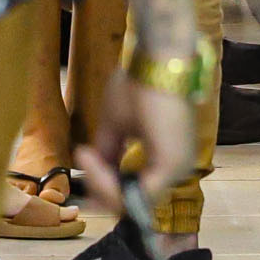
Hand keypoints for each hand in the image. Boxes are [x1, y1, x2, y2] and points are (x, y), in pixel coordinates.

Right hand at [78, 67, 198, 210]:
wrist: (156, 59)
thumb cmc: (139, 84)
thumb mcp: (115, 125)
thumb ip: (109, 154)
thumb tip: (95, 173)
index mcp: (168, 159)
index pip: (135, 189)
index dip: (105, 185)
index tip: (82, 160)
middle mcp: (177, 168)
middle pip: (133, 200)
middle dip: (101, 187)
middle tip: (81, 160)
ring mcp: (177, 169)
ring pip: (133, 200)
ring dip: (102, 184)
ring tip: (84, 157)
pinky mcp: (172, 165)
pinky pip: (136, 192)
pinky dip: (109, 182)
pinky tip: (92, 160)